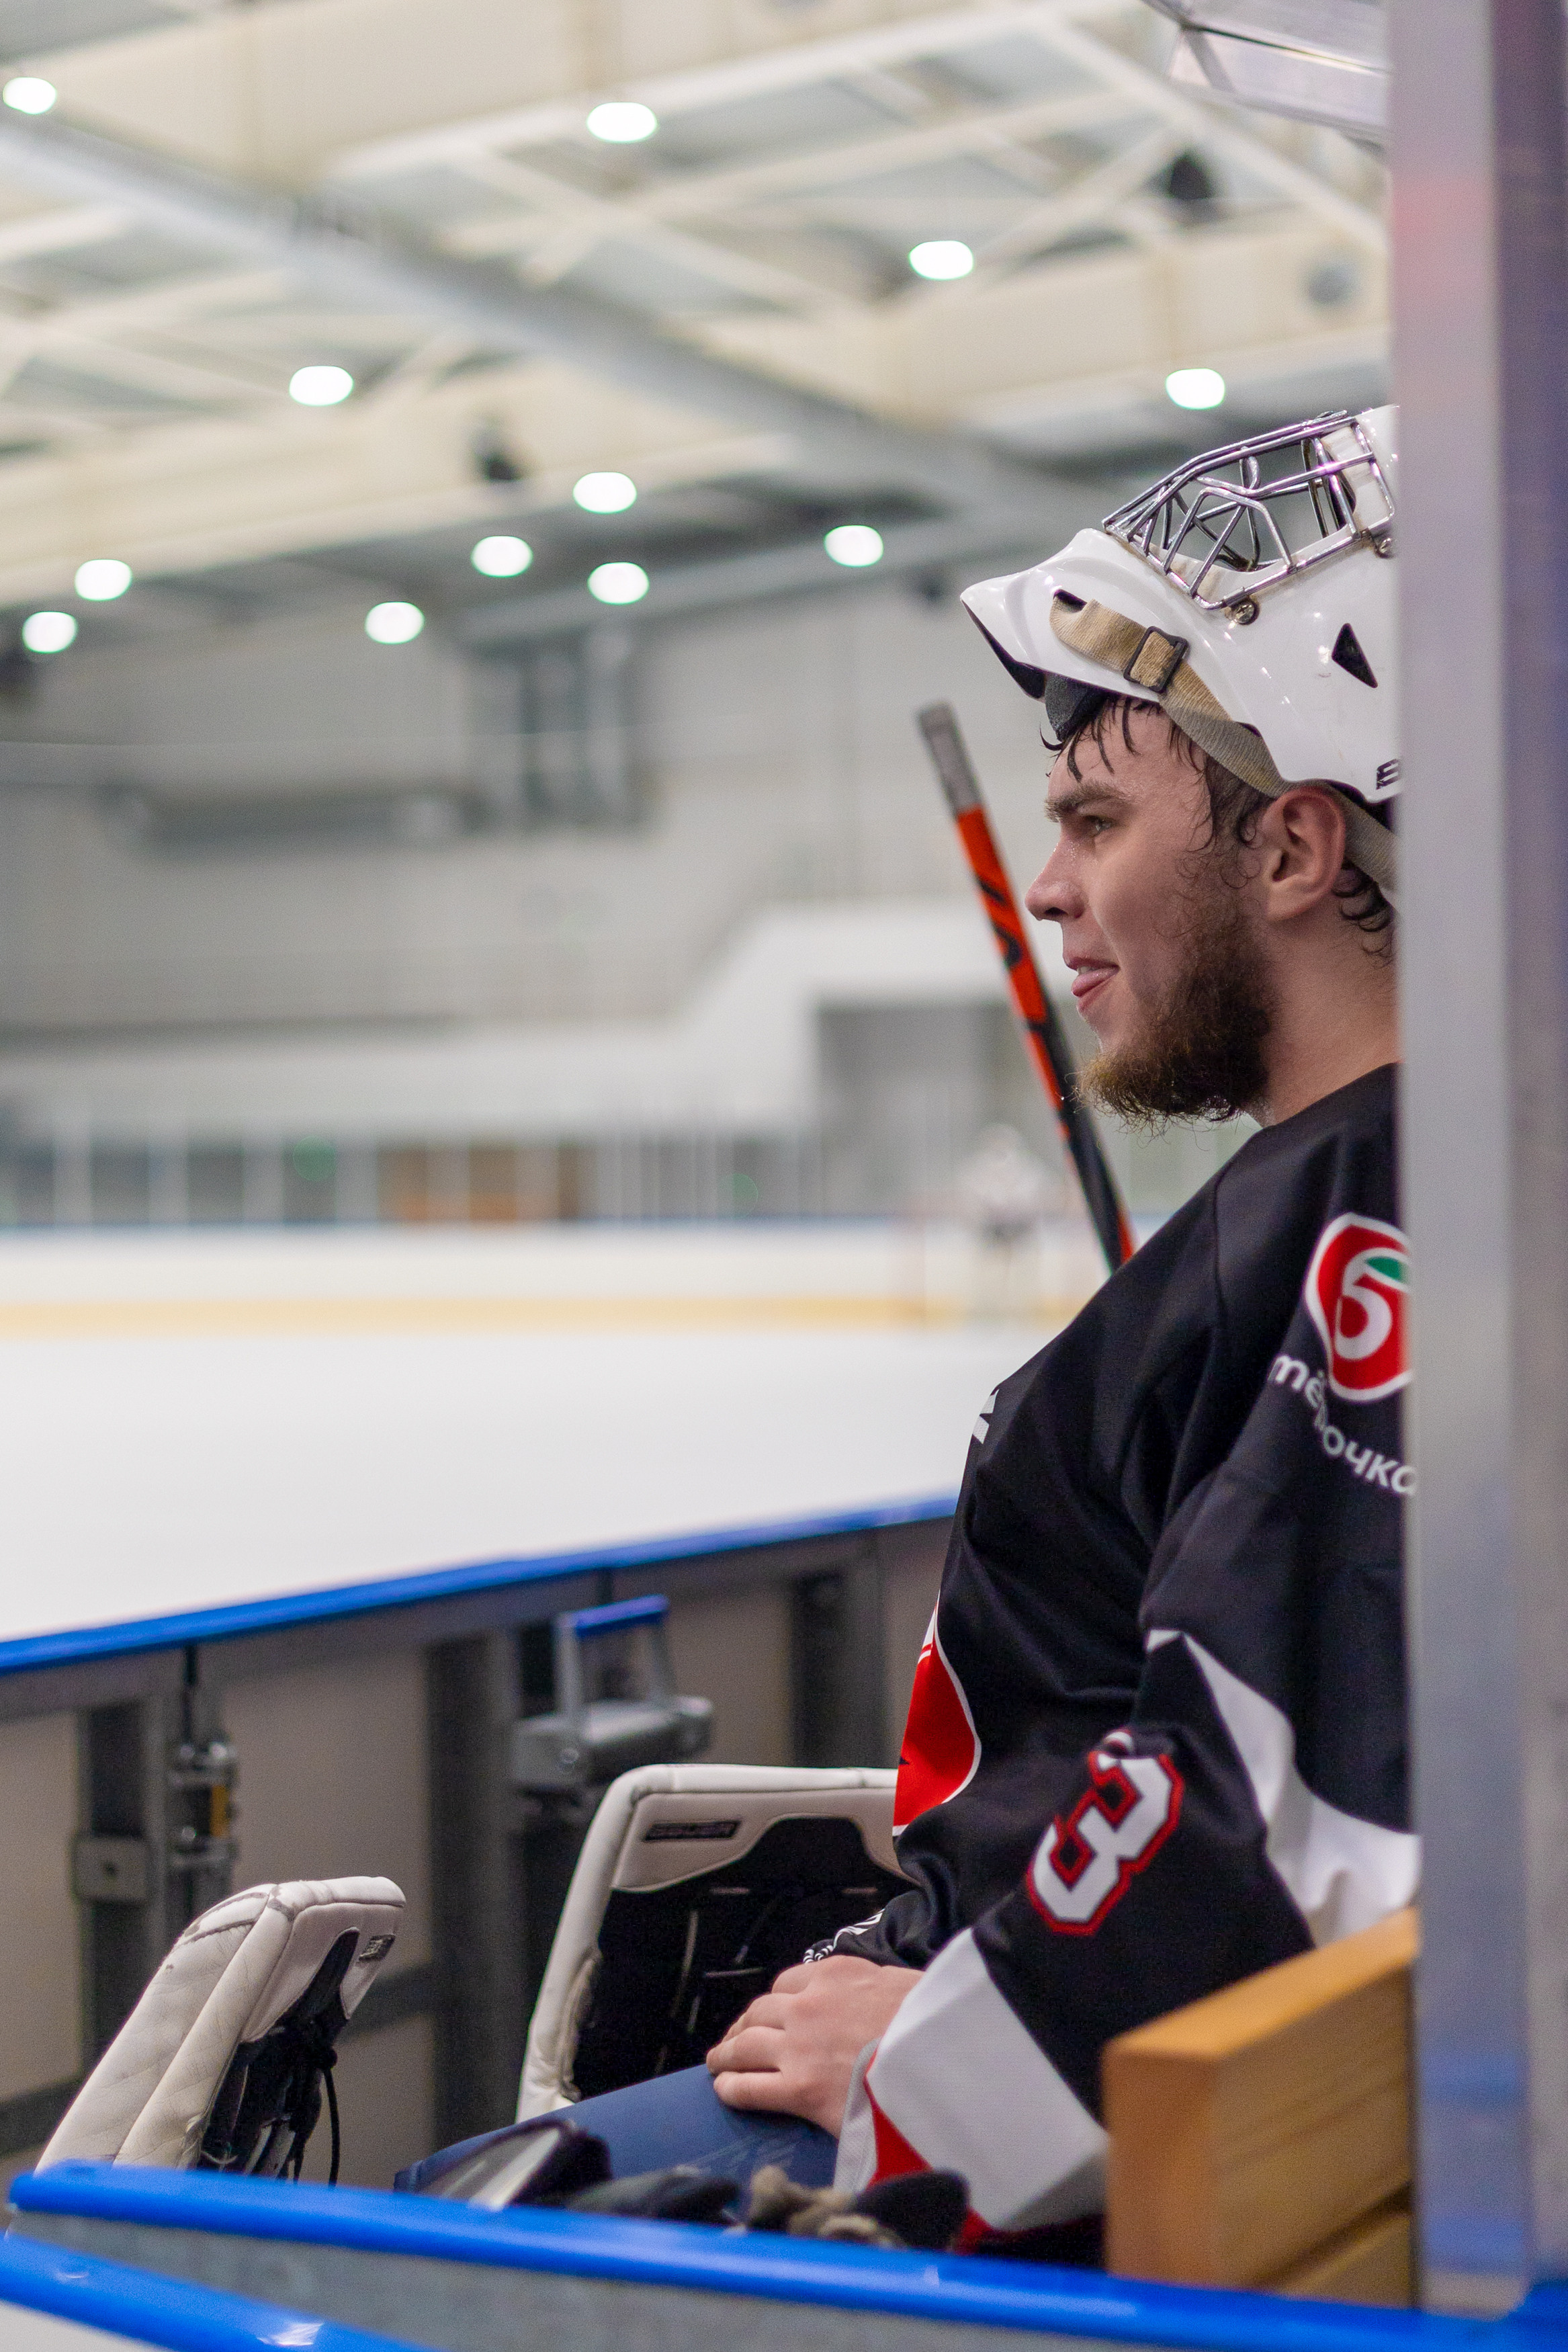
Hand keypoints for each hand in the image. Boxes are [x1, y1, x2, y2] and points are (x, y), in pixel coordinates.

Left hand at [706, 1955, 922, 2135]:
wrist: (939, 2058)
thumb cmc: (933, 2024)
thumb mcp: (909, 1985)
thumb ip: (882, 1987)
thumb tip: (885, 1996)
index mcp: (836, 1975)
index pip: (791, 1982)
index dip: (779, 2001)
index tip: (773, 2013)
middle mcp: (809, 2004)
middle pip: (761, 2012)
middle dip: (746, 2025)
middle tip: (737, 2038)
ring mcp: (799, 2047)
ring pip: (747, 2046)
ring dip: (729, 2053)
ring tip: (719, 2061)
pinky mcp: (798, 2089)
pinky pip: (750, 2087)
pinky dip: (732, 2087)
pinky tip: (724, 2091)